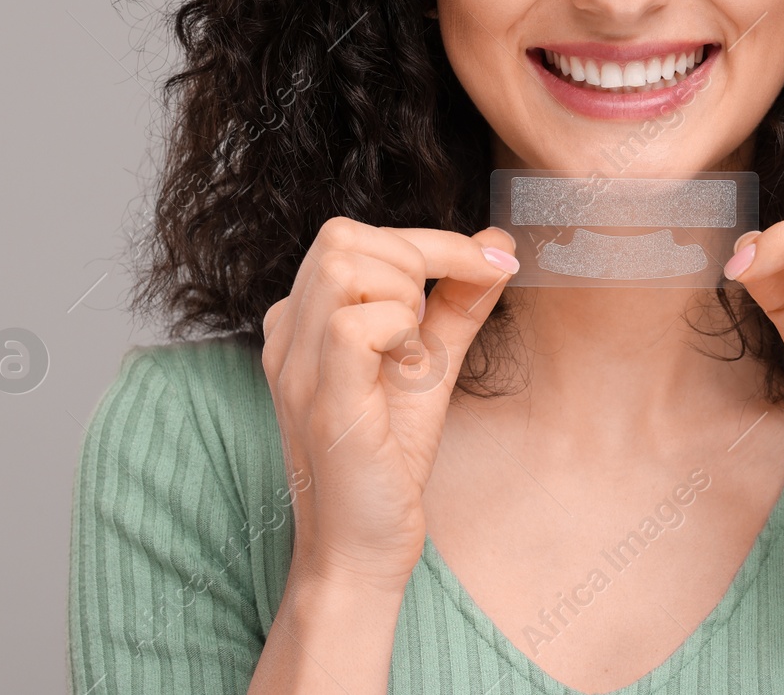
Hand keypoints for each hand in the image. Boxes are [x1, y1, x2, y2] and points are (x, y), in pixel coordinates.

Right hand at [260, 218, 519, 591]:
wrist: (363, 548)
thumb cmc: (388, 460)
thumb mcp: (429, 365)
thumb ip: (457, 305)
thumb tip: (497, 247)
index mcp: (302, 321)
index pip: (353, 235)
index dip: (432, 241)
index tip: (495, 262)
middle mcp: (286, 335)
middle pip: (342, 236)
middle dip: (417, 259)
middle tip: (438, 322)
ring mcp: (295, 366)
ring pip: (344, 265)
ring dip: (404, 295)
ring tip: (414, 352)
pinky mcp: (322, 400)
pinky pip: (354, 323)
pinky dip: (400, 332)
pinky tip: (408, 371)